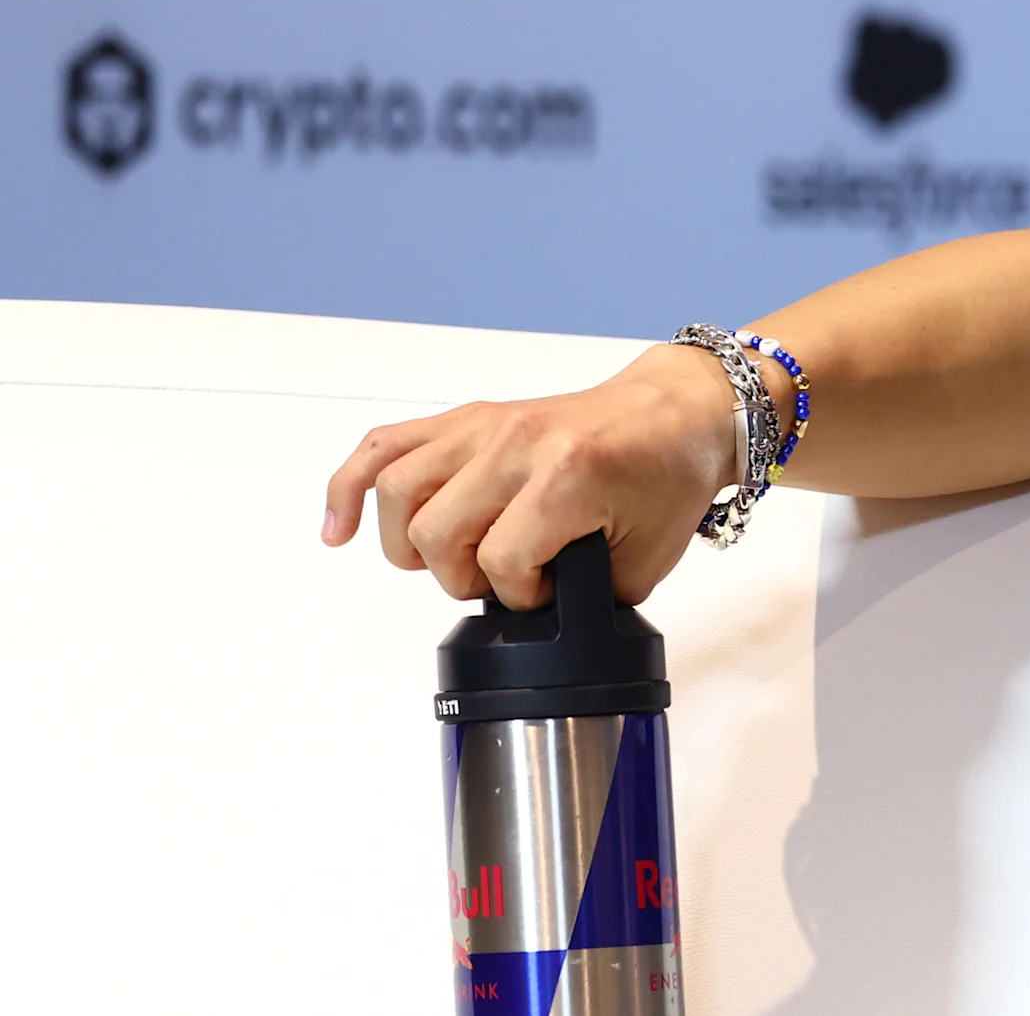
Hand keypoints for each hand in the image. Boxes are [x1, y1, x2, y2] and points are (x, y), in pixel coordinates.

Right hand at [322, 341, 738, 606]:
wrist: (678, 411)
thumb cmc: (668, 472)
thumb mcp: (648, 555)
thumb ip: (592, 599)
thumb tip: (546, 628)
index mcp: (566, 475)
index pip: (500, 560)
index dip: (520, 594)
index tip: (546, 592)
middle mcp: (516, 444)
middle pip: (437, 530)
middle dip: (459, 576)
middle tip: (495, 580)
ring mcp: (486, 425)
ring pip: (398, 490)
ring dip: (407, 542)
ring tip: (441, 562)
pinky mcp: (467, 418)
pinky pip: (383, 445)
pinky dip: (349, 487)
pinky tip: (340, 531)